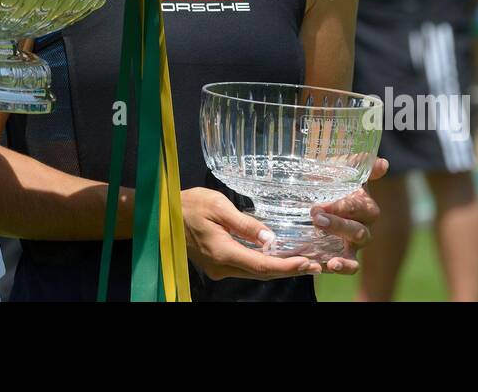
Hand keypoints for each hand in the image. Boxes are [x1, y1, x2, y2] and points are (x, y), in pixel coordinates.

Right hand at [182, 187, 324, 279]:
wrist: (163, 215)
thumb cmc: (189, 204)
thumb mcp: (218, 206)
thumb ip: (244, 224)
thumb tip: (270, 238)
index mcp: (223, 252)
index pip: (262, 264)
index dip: (287, 266)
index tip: (307, 262)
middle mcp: (222, 266)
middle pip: (262, 273)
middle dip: (289, 270)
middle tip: (314, 265)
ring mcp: (218, 268)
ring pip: (254, 272)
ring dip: (279, 268)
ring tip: (303, 262)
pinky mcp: (217, 264)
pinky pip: (246, 267)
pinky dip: (265, 264)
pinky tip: (278, 257)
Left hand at [308, 157, 387, 272]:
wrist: (315, 198)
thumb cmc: (332, 182)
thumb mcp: (342, 169)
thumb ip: (359, 165)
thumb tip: (383, 163)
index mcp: (365, 207)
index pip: (361, 207)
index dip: (343, 207)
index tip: (321, 205)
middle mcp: (363, 228)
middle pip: (358, 231)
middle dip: (338, 226)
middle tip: (315, 217)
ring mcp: (353, 247)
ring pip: (354, 256)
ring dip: (343, 259)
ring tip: (331, 261)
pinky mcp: (341, 259)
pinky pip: (346, 269)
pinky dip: (337, 270)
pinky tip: (322, 268)